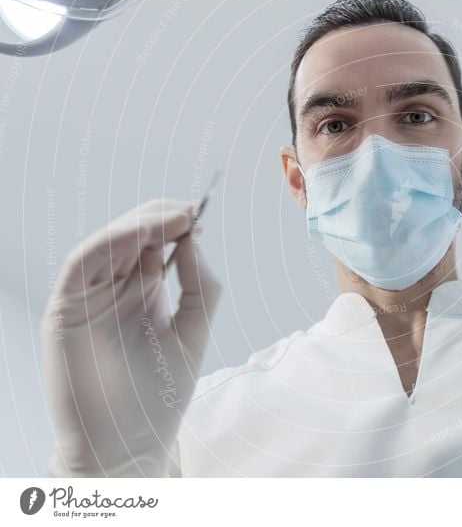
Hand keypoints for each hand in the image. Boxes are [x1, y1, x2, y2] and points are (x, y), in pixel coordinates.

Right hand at [40, 199, 222, 476]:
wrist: (129, 444)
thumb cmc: (162, 396)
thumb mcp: (194, 334)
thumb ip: (200, 288)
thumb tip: (196, 239)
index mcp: (144, 293)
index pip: (157, 245)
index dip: (177, 225)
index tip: (201, 213)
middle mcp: (115, 289)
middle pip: (133, 237)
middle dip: (161, 217)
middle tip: (190, 210)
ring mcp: (90, 296)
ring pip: (108, 242)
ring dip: (139, 224)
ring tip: (173, 217)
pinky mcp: (66, 308)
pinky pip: (83, 263)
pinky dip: (109, 242)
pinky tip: (140, 235)